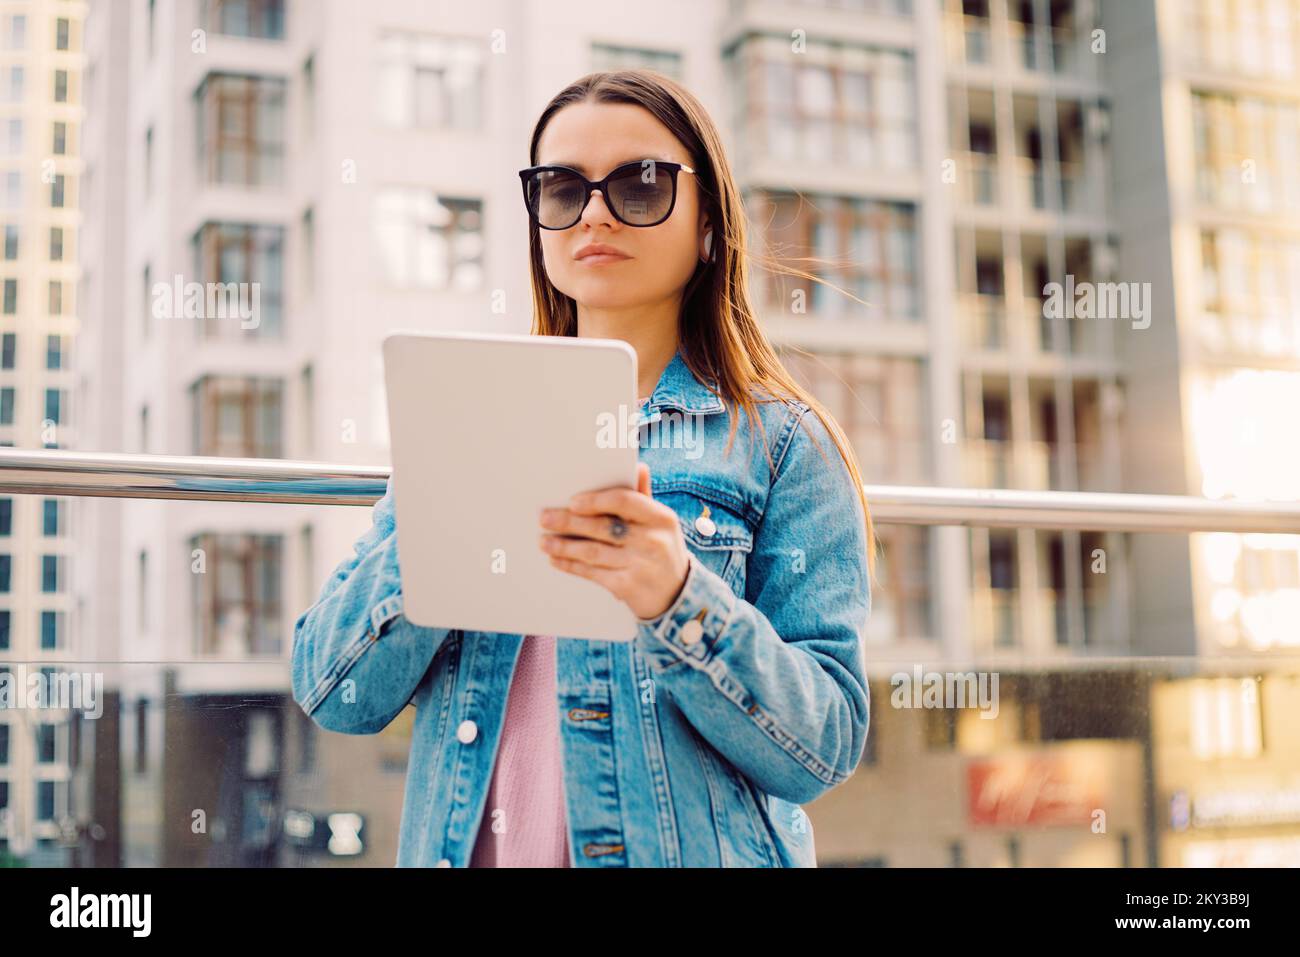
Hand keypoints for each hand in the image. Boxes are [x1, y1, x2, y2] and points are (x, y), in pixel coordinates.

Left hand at [538, 463, 690, 620]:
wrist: (677, 595)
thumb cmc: (662, 550)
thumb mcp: (660, 524)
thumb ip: (644, 497)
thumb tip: (638, 467)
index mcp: (661, 518)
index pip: (625, 501)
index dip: (596, 500)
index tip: (572, 501)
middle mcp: (652, 541)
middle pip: (603, 527)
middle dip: (569, 522)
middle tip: (545, 518)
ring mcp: (640, 565)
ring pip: (593, 551)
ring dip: (564, 546)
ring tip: (544, 541)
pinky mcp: (627, 587)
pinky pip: (592, 573)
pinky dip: (572, 565)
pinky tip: (557, 559)